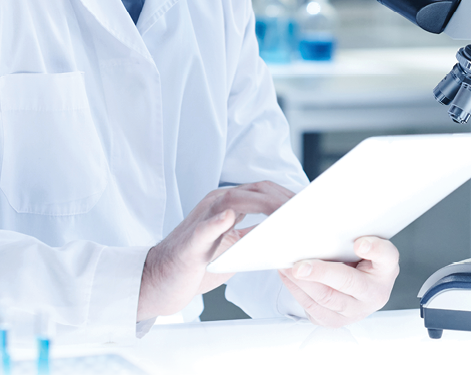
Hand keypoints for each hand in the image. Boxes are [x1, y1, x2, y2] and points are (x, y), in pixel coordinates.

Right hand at [137, 181, 294, 321]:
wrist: (158, 280)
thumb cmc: (197, 265)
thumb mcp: (233, 246)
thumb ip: (255, 235)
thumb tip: (287, 235)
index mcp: (227, 205)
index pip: (263, 191)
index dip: (288, 194)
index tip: (312, 204)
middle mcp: (215, 205)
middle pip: (255, 191)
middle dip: (284, 198)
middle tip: (309, 209)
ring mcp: (201, 221)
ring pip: (233, 202)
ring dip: (263, 205)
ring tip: (287, 213)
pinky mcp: (190, 243)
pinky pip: (204, 228)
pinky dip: (218, 221)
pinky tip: (230, 217)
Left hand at [278, 236, 398, 327]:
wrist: (357, 286)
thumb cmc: (356, 258)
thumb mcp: (359, 243)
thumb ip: (346, 235)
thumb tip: (315, 222)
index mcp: (386, 267)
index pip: (386, 256)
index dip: (374, 249)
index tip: (359, 243)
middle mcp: (375, 292)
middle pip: (348, 282)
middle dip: (321, 273)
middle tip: (300, 266)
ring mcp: (357, 311)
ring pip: (326, 299)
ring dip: (302, 283)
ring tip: (286, 267)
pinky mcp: (337, 321)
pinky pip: (313, 309)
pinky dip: (297, 291)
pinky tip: (288, 277)